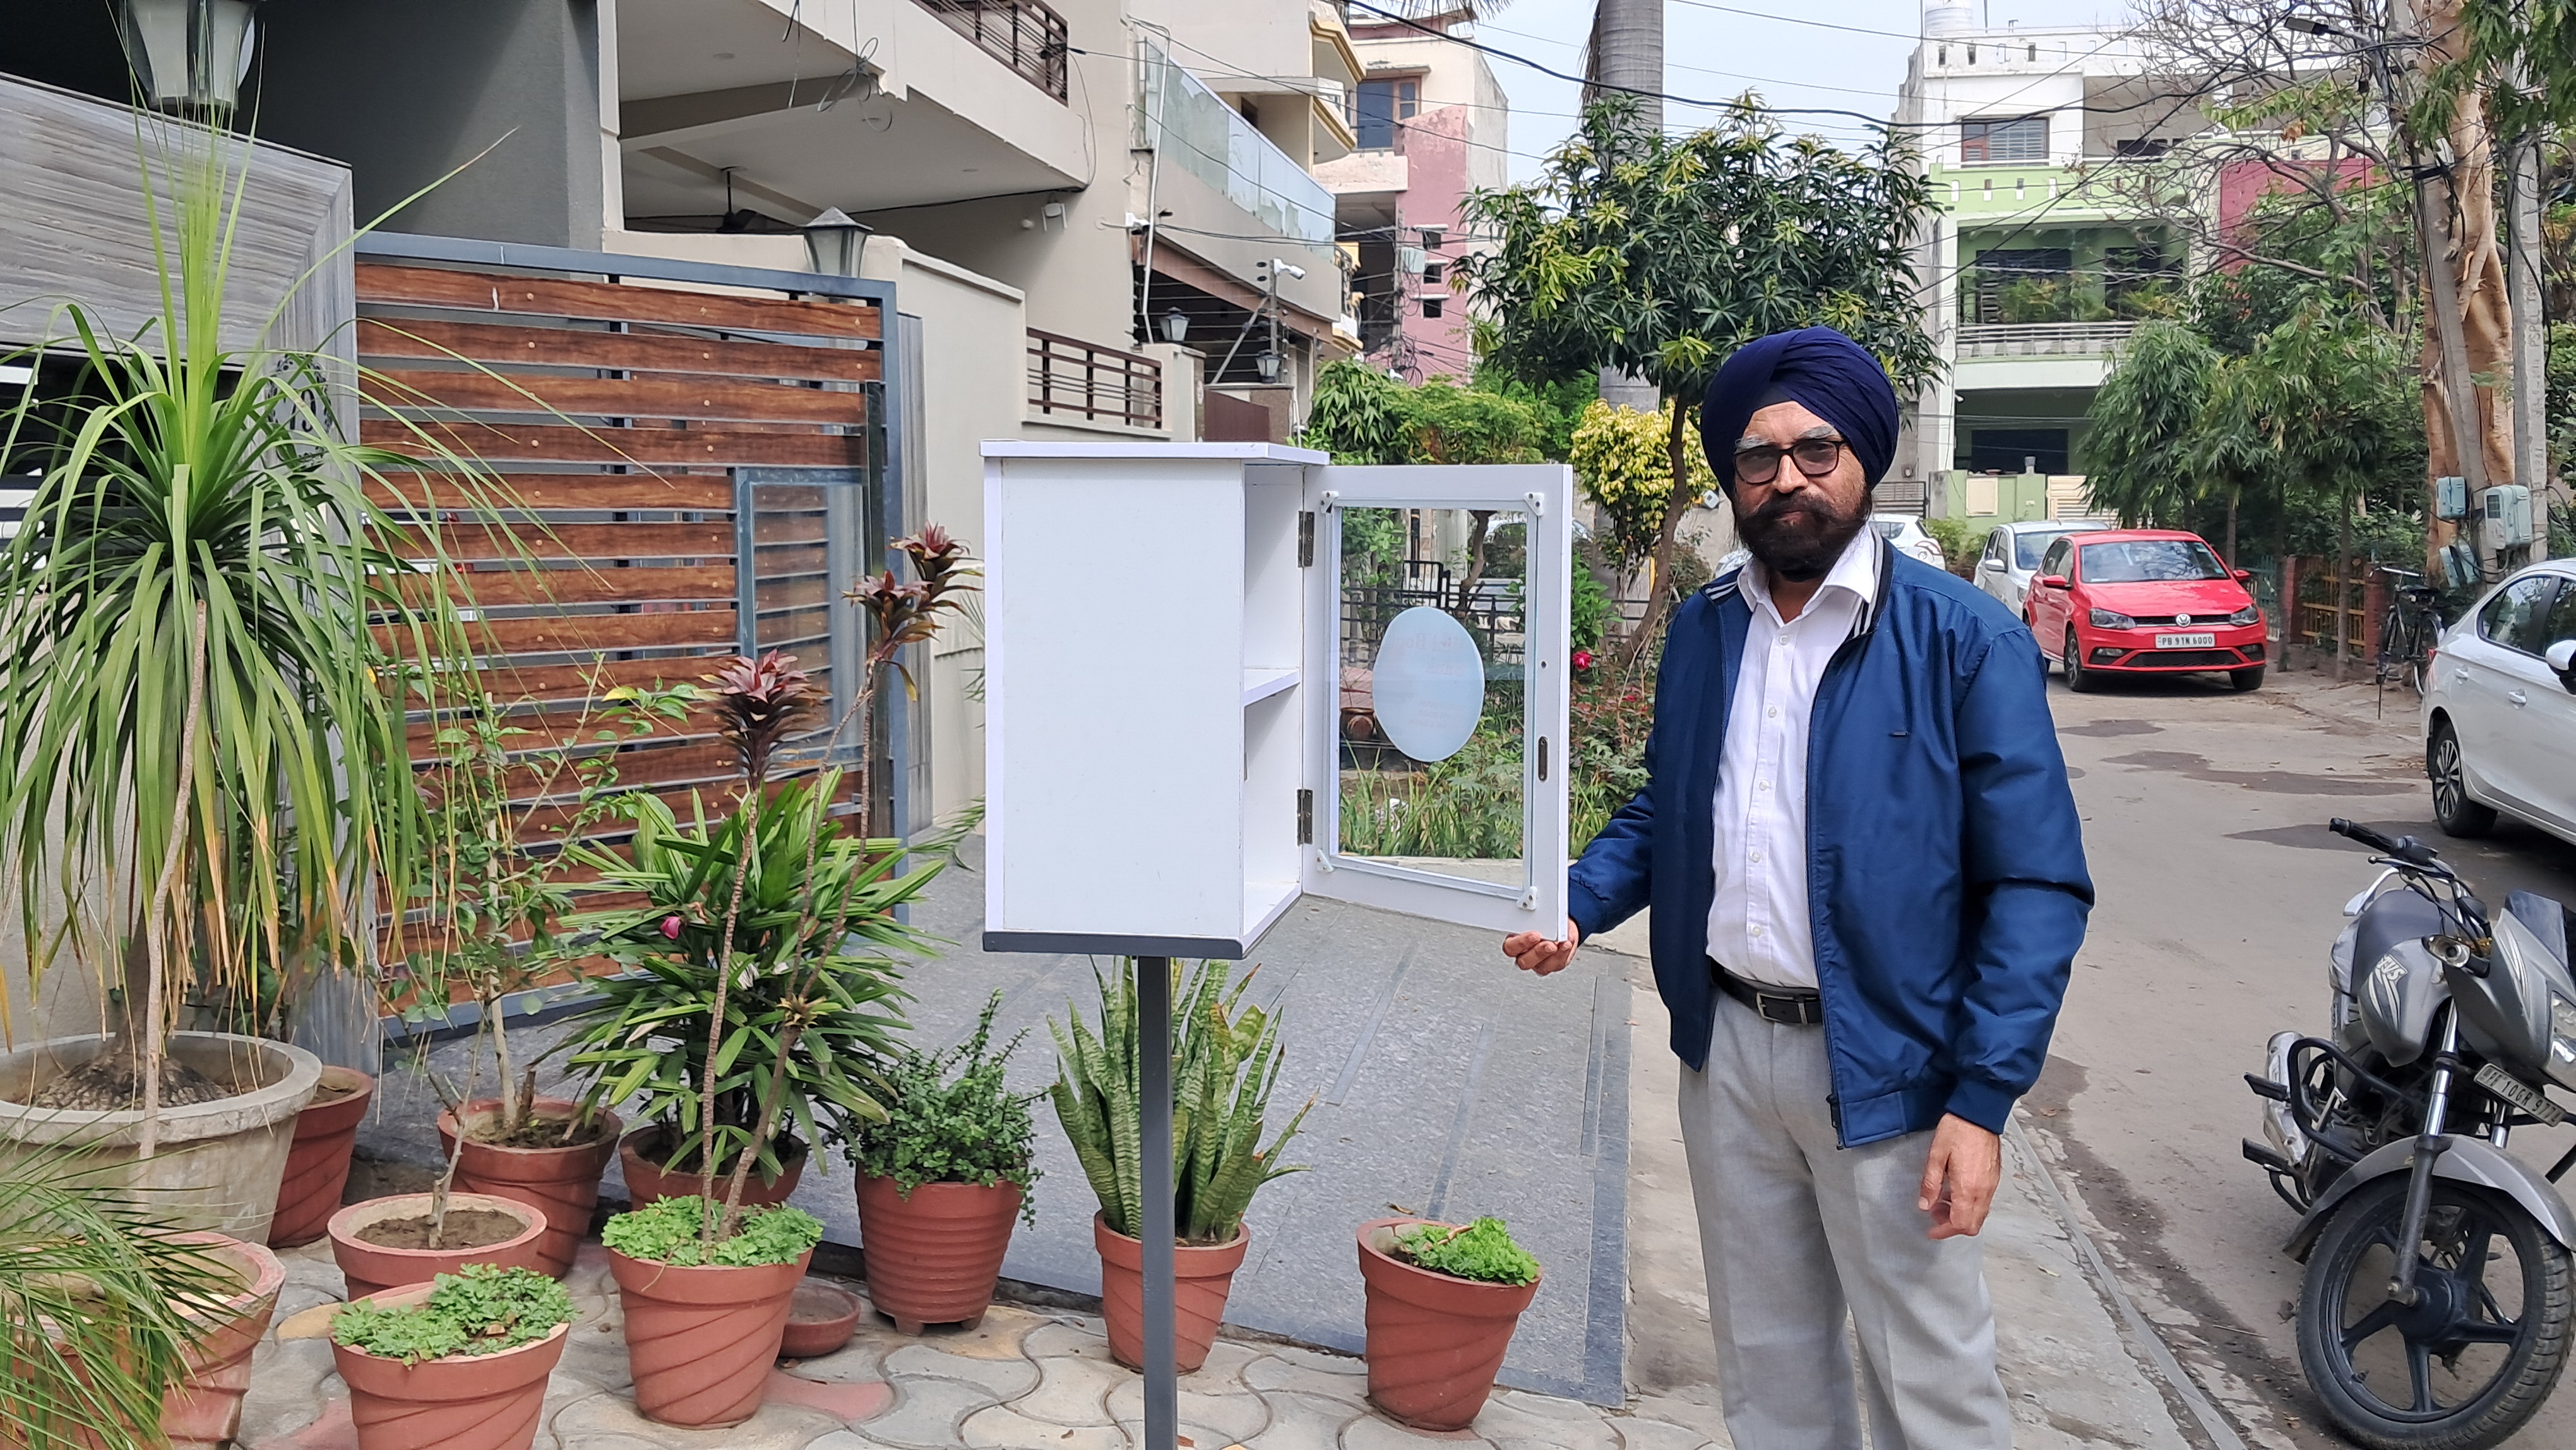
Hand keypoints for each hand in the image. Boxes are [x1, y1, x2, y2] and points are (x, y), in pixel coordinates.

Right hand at [1503, 920, 1580, 975]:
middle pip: (1524, 961)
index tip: (1534, 935)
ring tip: (1559, 944)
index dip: (1520, 943)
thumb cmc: (1543, 923)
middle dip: (1537, 952)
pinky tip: (1567, 944)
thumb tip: (1544, 918)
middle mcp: (1524, 955)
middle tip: (1548, 943)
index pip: (1510, 947)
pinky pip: (1558, 964)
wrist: (1559, 927)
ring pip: (1541, 966)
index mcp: (1515, 943)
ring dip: (1552, 955)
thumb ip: (1536, 919)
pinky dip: (1564, 953)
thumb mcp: (1537, 918)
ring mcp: (1538, 963)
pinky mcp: (1552, 965)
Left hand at [1917, 1114, 2000, 1239]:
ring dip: (1961, 1215)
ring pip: (1979, 1215)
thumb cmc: (1958, 1130)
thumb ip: (1930, 1183)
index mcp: (1968, 1188)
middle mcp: (1984, 1191)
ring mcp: (1991, 1185)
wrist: (1979, 1113)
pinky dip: (1969, 1205)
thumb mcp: (1936, 1156)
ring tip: (1942, 1199)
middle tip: (1935, 1213)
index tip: (1931, 1231)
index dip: (1944, 1232)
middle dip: (1953, 1226)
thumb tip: (1925, 1205)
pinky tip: (1955, 1190)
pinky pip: (1984, 1202)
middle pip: (1973, 1225)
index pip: (1960, 1224)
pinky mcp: (1994, 1178)